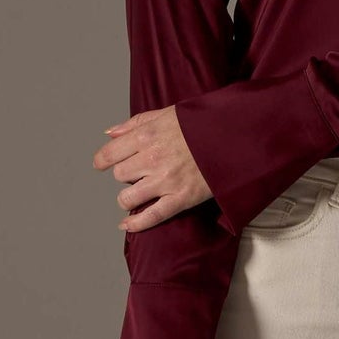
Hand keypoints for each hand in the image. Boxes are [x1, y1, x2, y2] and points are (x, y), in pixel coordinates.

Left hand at [94, 107, 213, 232]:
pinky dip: (136, 223)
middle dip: (125, 175)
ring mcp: (167, 181)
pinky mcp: (182, 198)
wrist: (236, 137)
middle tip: (138, 172)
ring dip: (128, 197)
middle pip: (119, 175)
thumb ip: (136, 123)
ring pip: (128, 197)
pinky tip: (126, 225)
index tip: (102, 164)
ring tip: (136, 194)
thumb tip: (109, 133)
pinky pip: (152, 216)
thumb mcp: (167, 113)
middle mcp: (153, 158)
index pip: (110, 153)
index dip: (102, 160)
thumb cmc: (202, 124)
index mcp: (147, 135)